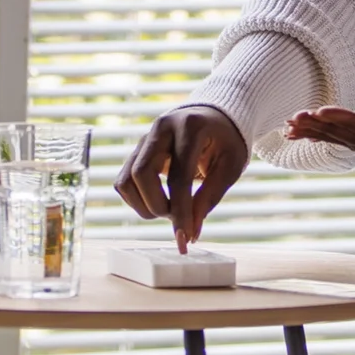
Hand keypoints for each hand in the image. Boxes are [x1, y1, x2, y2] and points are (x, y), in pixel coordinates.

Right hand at [116, 105, 249, 250]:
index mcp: (190, 127)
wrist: (213, 116)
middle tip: (178, 219)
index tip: (184, 238)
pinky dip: (137, 200)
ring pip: (126, 179)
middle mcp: (161, 128)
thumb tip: (190, 233)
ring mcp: (144, 138)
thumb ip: (209, 197)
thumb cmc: (225, 141)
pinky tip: (158, 203)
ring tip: (169, 211)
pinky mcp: (136, 150)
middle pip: (141, 174)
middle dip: (157, 206)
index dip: (180, 211)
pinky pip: (125, 181)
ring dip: (143, 206)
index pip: (178, 176)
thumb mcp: (229, 167)